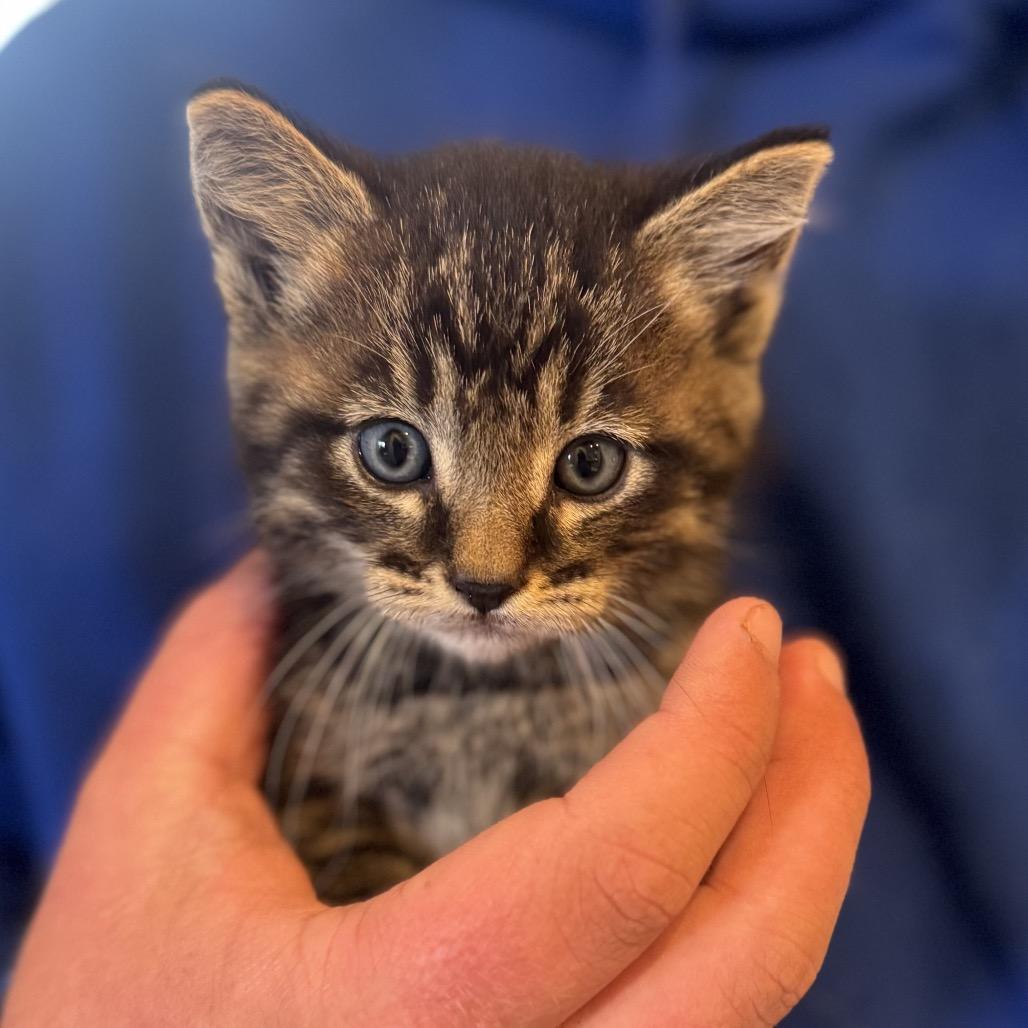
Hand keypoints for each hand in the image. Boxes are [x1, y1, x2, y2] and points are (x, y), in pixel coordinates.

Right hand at [4, 557, 868, 1026]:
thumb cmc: (107, 1025)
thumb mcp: (141, 837)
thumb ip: (213, 676)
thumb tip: (271, 570)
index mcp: (410, 1016)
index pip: (627, 864)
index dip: (715, 727)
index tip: (751, 626)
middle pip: (751, 963)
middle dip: (814, 793)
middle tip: (816, 670)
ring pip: (750, 1014)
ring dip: (798, 855)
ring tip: (798, 733)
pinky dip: (743, 924)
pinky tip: (723, 843)